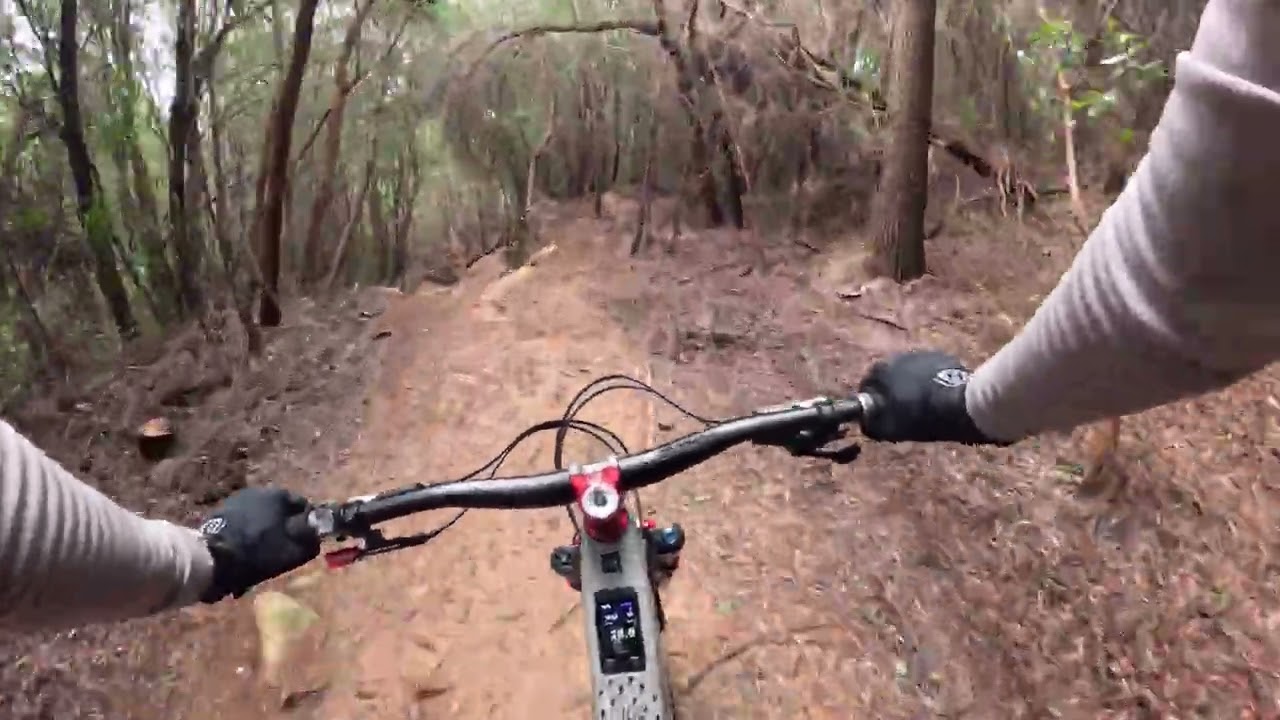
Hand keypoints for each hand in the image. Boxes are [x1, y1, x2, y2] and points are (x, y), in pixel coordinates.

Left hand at [197, 487, 318, 601]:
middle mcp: (259, 491)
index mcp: (279, 495)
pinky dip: (247, 533)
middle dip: (283, 527)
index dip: (306, 524)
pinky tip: (243, 551)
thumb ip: (311, 542)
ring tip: (261, 553)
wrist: (211, 558)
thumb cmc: (258, 552)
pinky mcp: (220, 512)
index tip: (303, 541)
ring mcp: (237, 500)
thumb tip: (316, 535)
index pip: (303, 505)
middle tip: (282, 549)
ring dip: (264, 530)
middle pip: (280, 509)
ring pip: (260, 516)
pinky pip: (243, 522)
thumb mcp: (293, 552)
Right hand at [857, 350, 1005, 444]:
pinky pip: (928, 370)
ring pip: (909, 371)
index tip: (879, 414)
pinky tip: (938, 395)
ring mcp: (921, 354)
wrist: (961, 405)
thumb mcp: (891, 428)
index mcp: (880, 371)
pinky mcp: (942, 357)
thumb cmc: (922, 417)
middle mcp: (897, 357)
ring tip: (922, 403)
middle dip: (892, 390)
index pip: (867, 384)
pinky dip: (929, 380)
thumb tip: (865, 421)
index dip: (872, 401)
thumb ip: (872, 423)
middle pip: (888, 375)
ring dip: (911, 383)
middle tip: (900, 410)